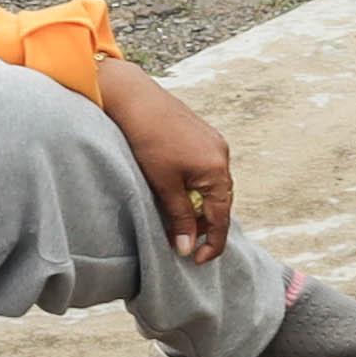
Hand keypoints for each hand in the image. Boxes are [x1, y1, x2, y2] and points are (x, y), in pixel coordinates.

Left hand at [93, 62, 233, 263]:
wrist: (133, 96)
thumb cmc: (147, 138)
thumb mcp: (163, 185)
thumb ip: (179, 217)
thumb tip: (187, 247)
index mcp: (217, 170)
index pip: (221, 218)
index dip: (211, 243)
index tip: (196, 260)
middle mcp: (222, 156)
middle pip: (221, 202)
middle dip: (204, 224)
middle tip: (182, 240)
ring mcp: (214, 143)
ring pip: (213, 186)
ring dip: (198, 205)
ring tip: (177, 217)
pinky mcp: (202, 135)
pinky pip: (206, 170)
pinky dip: (195, 187)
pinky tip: (176, 190)